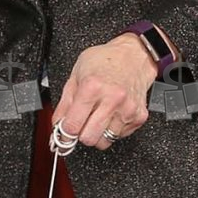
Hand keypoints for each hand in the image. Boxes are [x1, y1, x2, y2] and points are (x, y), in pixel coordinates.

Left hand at [53, 34, 158, 148]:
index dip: (64, 133)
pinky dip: (112, 130)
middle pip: (89, 138)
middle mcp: (112, 99)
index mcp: (93, 87)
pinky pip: (120, 136)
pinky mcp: (139, 116)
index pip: (73, 126)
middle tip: (82, 124)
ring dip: (98, 133)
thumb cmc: (105, 61)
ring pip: (105, 142)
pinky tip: (112, 115)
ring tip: (98, 116)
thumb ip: (65, 102)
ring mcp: (127, 109)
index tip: (64, 133)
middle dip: (81, 134)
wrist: (134, 56)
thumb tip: (58, 124)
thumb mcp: (77, 74)